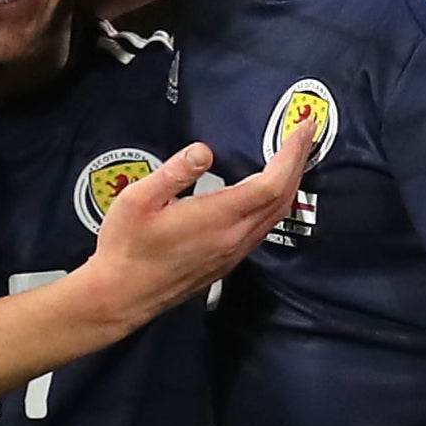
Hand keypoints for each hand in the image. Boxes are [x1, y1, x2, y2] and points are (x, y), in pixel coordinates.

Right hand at [88, 119, 311, 327]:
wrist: (120, 296)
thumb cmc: (125, 248)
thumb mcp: (138, 199)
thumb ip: (175, 172)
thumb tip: (203, 151)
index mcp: (216, 218)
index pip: (270, 183)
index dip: (290, 154)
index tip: (301, 129)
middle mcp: (232, 238)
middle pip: (282, 198)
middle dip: (298, 162)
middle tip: (305, 134)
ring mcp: (232, 253)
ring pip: (275, 216)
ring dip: (289, 183)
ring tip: (292, 158)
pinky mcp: (226, 262)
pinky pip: (263, 229)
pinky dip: (275, 203)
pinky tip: (267, 193)